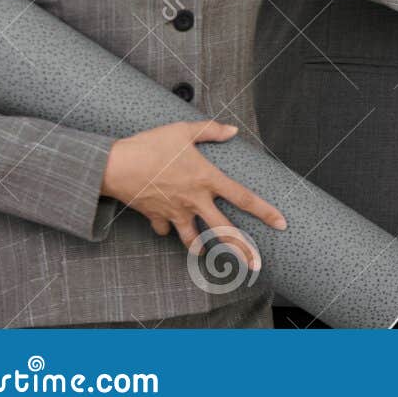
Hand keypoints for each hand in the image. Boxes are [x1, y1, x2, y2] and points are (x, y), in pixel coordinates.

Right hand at [101, 120, 285, 272]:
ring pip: (194, 240)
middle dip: (242, 250)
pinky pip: (165, 230)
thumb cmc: (150, 145)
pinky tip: (169, 229)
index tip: (282, 224)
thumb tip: (232, 131)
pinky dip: (168, 230)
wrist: (115, 166)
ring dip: (202, 248)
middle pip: (224, 231)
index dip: (265, 211)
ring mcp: (176, 212)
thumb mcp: (183, 131)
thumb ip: (210, 131)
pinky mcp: (157, 217)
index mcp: (207, 179)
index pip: (243, 198)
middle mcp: (195, 201)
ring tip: (207, 255)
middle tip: (256, 265)